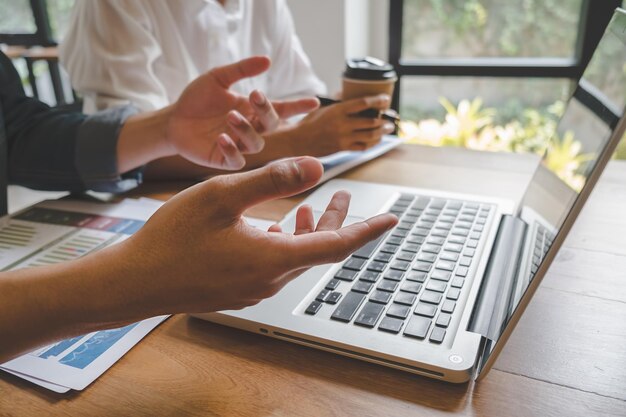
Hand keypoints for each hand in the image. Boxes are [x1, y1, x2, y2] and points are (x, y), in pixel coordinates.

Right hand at [122, 157, 396, 313]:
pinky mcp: (238, 290)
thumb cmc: (173, 239)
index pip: (338, 245)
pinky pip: (274, 265)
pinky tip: (271, 227)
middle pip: (318, 249)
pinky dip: (284, 242)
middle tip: (346, 194)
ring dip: (307, 230)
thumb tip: (316, 168)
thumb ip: (271, 180)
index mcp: (274, 258)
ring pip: (296, 256)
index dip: (368, 230)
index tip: (392, 219)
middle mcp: (271, 280)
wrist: (134, 283)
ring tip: (309, 205)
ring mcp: (254, 289)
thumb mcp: (222, 197)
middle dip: (335, 220)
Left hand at [166, 56, 318, 169]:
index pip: (281, 109)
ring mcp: (240, 145)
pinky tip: (222, 138)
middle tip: (254, 95)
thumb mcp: (217, 78)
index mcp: (253, 110)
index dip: (298, 106)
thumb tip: (267, 60)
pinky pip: (238, 160)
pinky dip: (232, 149)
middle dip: (266, 110)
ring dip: (246, 129)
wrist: (173, 120)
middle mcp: (251, 129)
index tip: (314, 101)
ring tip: (230, 116)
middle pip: (271, 124)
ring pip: (257, 143)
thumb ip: (241, 70)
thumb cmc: (197, 99)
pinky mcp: (225, 160)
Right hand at [290, 94, 394, 155]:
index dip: (377, 101)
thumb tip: (347, 92)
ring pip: (369, 136)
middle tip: (390, 117)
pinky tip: (376, 139)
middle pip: (370, 122)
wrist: (298, 141)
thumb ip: (338, 101)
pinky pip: (362, 147)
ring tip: (387, 128)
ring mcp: (343, 138)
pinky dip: (372, 143)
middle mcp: (342, 124)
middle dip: (384, 119)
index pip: (363, 103)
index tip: (386, 99)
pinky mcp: (343, 148)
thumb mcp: (324, 107)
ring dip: (381, 132)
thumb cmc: (310, 122)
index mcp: (337, 110)